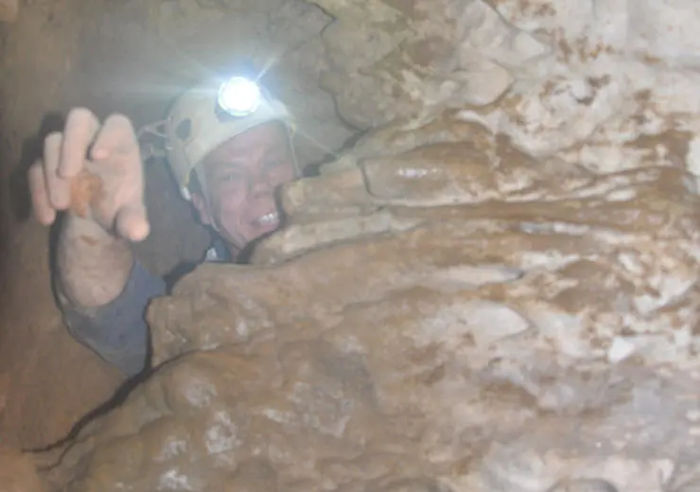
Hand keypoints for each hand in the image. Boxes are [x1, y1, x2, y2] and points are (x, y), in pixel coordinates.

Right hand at [28, 108, 148, 240]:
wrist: (99, 220)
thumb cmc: (121, 209)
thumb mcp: (130, 220)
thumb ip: (135, 222)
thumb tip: (139, 232)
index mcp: (122, 147)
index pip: (117, 124)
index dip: (108, 134)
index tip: (98, 157)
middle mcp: (94, 141)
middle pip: (79, 118)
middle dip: (71, 143)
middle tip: (69, 174)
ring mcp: (69, 149)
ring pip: (52, 141)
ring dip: (51, 172)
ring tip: (62, 206)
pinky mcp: (48, 163)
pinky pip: (36, 167)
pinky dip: (39, 191)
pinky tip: (47, 217)